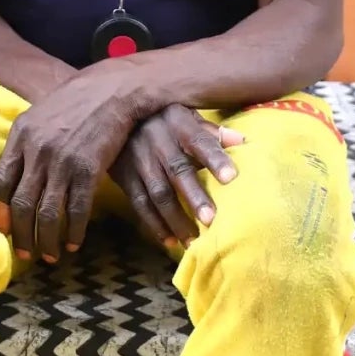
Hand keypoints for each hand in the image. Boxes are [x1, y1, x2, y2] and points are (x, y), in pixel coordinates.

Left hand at [0, 63, 134, 263]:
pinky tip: (74, 243)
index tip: (3, 230)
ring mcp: (62, 161)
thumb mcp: (40, 115)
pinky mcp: (88, 170)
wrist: (111, 90)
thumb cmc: (74, 102)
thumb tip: (13, 177)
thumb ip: (24, 144)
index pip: (1, 181)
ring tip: (49, 256)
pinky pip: (77, 210)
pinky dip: (74, 231)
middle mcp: (37, 150)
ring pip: (47, 213)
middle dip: (21, 235)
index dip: (0, 211)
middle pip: (21, 204)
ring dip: (46, 240)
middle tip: (24, 255)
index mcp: (20, 135)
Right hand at [108, 105, 244, 252]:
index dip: (214, 158)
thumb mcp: (184, 114)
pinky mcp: (124, 176)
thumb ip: (210, 130)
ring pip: (157, 192)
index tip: (231, 178)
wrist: (113, 116)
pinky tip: (170, 241)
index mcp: (177, 122)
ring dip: (175, 218)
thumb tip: (241, 141)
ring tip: (193, 241)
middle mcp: (157, 140)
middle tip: (211, 220)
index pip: (199, 140)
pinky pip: (139, 203)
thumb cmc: (162, 118)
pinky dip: (154, 223)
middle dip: (194, 196)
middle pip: (177, 170)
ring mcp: (138, 159)